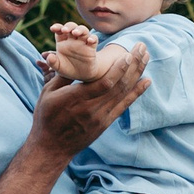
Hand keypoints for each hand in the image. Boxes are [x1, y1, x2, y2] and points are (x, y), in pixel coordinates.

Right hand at [33, 39, 147, 157]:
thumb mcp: (48, 93)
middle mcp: (92, 109)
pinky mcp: (105, 123)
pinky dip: (136, 93)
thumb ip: (63, 75)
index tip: (128, 54)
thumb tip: (75, 57)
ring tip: (146, 57)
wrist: (52, 147)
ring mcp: (101, 118)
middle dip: (133, 64)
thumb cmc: (47, 117)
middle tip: (142, 47)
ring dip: (137, 73)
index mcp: (76, 99)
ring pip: (123, 93)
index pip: (104, 83)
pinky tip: (146, 81)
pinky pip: (124, 106)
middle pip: (118, 85)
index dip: (118, 69)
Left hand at [45, 22, 102, 81]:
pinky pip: (94, 39)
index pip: (59, 30)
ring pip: (83, 30)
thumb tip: (48, 57)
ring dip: (80, 29)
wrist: (81, 75)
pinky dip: (93, 38)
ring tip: (75, 33)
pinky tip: (90, 40)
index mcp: (62, 41)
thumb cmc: (68, 68)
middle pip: (71, 27)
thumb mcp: (58, 67)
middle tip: (65, 30)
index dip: (57, 27)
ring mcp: (82, 42)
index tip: (53, 28)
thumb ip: (52, 62)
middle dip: (68, 26)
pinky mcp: (91, 47)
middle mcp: (72, 39)